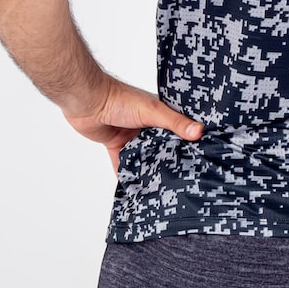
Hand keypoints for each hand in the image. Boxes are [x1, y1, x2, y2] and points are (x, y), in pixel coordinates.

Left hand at [62, 75, 203, 176]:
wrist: (87, 101)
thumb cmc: (119, 99)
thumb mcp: (152, 111)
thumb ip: (175, 122)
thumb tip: (199, 131)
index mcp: (159, 114)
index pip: (179, 131)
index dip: (188, 144)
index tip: (201, 159)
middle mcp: (147, 125)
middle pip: (161, 146)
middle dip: (168, 160)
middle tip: (182, 180)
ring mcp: (131, 136)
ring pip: (144, 157)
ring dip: (148, 168)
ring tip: (162, 188)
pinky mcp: (116, 145)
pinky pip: (124, 164)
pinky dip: (128, 174)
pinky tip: (136, 188)